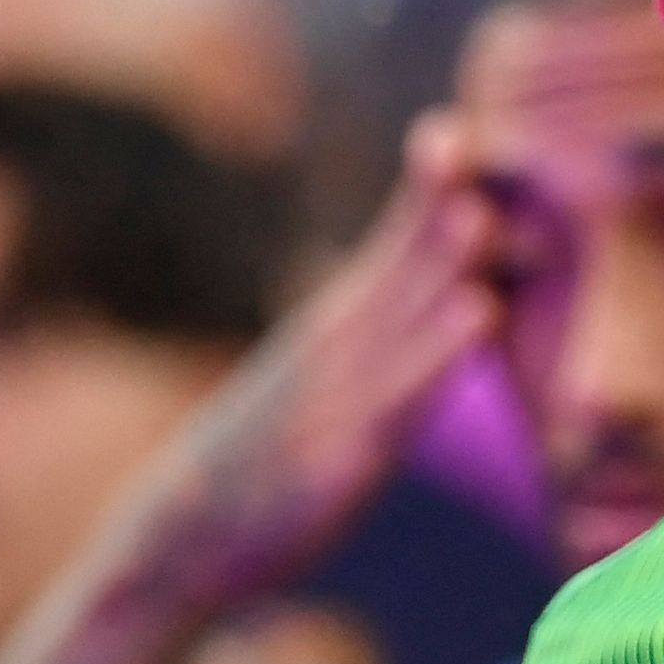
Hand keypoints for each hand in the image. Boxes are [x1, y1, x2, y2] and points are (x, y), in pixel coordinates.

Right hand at [131, 124, 503, 617]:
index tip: (465, 124)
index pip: (393, 240)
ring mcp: (336, 397)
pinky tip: (479, 316)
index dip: (430, 185)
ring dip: (441, 265)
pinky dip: (439, 354)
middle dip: (439, 201)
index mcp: (337, 324)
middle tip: (477, 135)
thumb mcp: (324, 383)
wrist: (183, 539)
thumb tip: (441, 291)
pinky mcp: (343, 455)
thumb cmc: (268, 459)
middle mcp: (335, 345)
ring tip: (480, 212)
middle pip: (400, 262)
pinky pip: (401, 397)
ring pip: (400, 320)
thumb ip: (380, 331)